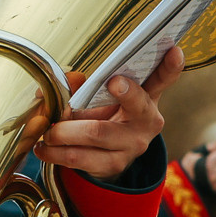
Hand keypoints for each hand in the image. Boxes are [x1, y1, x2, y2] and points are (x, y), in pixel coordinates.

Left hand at [38, 48, 183, 179]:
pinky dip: (56, 152)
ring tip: (46, 130)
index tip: (173, 51)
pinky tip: (42, 148)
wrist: (109, 154)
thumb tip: (64, 80)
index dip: (170, 66)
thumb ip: (82, 84)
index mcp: (148, 96)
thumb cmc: (107, 114)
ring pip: (96, 134)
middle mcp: (147, 121)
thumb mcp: (100, 96)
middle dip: (117, 94)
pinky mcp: (114, 165)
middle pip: (133, 106)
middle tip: (87, 95)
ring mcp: (133, 145)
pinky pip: (81, 158)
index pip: (163, 78)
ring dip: (64, 131)